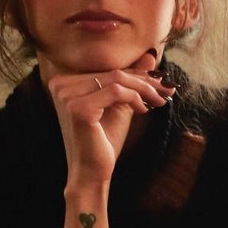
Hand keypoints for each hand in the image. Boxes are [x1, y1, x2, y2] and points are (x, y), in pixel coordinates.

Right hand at [47, 47, 172, 189]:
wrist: (92, 173)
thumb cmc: (103, 141)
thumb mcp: (120, 105)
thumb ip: (131, 81)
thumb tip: (150, 55)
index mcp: (64, 83)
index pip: (107, 71)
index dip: (136, 75)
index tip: (160, 82)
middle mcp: (60, 85)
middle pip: (112, 73)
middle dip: (144, 81)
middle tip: (167, 89)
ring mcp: (67, 96)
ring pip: (116, 80)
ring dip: (143, 89)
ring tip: (158, 101)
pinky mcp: (78, 108)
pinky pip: (116, 92)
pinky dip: (135, 98)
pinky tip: (143, 110)